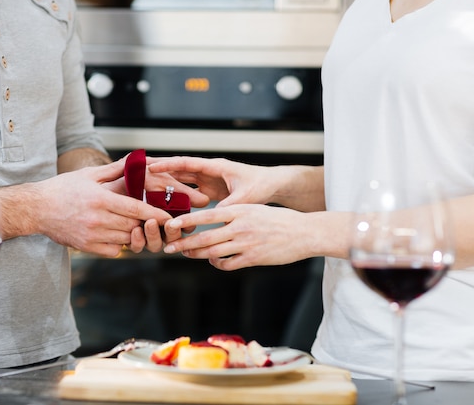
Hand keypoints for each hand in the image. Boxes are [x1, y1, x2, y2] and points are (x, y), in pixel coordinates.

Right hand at [35, 160, 171, 256]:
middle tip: (152, 219)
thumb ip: (116, 169)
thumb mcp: (89, 175)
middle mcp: (97, 219)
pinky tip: (117, 234)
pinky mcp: (86, 247)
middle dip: (146, 224)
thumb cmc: (64, 188)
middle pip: (134, 226)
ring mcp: (91, 235)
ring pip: (126, 239)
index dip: (155, 215)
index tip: (169, 217)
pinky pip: (114, 251)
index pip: (136, 209)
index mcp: (100, 199)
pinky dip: (120, 244)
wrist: (36, 208)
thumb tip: (138, 159)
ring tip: (134, 225)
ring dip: (134, 234)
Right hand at [148, 156, 275, 206]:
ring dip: (167, 186)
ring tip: (147, 192)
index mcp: (215, 167)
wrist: (272, 186)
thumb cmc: (261, 185)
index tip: (150, 166)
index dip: (168, 164)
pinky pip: (190, 193)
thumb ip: (228, 205)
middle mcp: (208, 172)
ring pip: (182, 182)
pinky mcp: (210, 191)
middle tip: (140, 175)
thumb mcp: (244, 197)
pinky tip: (166, 207)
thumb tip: (213, 216)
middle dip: (160, 171)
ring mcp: (208, 181)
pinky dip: (178, 198)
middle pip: (179, 170)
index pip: (186, 163)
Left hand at [162, 204, 313, 269]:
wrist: (304, 232)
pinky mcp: (253, 259)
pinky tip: (214, 262)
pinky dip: (217, 264)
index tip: (170, 225)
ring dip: (197, 254)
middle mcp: (240, 227)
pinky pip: (228, 264)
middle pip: (205, 237)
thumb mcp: (254, 209)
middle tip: (169, 247)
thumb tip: (214, 220)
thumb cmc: (279, 219)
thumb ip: (234, 214)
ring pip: (213, 252)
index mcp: (240, 211)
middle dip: (184, 243)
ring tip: (187, 254)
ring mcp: (246, 244)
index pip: (206, 216)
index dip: (186, 221)